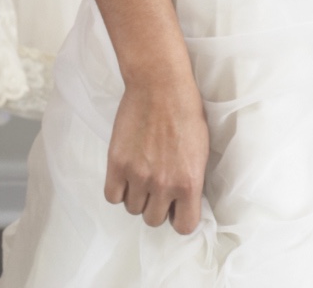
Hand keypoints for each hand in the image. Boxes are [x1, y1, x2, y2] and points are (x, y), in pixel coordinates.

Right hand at [105, 73, 208, 233]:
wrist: (160, 86)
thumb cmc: (185, 112)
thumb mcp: (200, 152)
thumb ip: (191, 181)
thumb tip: (183, 200)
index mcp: (189, 183)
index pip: (184, 226)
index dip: (179, 217)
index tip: (176, 207)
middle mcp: (163, 185)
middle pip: (153, 219)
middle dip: (155, 206)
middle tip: (156, 187)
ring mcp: (138, 175)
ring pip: (132, 209)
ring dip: (136, 197)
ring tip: (141, 176)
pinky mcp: (117, 164)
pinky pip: (112, 196)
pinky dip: (118, 190)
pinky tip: (125, 175)